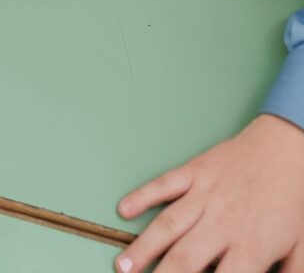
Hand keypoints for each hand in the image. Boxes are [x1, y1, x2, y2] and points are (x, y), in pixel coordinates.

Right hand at [116, 114, 303, 272]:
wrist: (287, 148)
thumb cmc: (293, 200)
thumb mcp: (300, 248)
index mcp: (250, 245)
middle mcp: (222, 222)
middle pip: (185, 257)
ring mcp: (205, 194)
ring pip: (168, 223)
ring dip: (144, 245)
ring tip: (123, 265)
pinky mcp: (196, 171)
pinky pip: (165, 184)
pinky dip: (143, 195)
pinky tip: (125, 208)